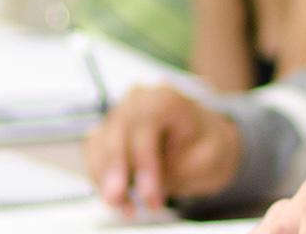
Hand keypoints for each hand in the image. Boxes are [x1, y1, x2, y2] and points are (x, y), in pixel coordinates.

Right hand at [84, 85, 241, 216]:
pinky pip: (94, 154)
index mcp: (165, 98)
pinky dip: (101, 178)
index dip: (145, 164)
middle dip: (117, 172)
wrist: (201, 140)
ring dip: (106, 179)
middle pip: (117, 133)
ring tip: (124, 207)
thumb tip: (149, 179)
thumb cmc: (207, 145)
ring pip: (101, 145)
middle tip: (122, 202)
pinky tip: (117, 199)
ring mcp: (119, 115)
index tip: (150, 196)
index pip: (146, 126)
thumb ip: (182, 165)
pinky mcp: (107, 133)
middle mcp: (137, 101)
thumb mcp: (211, 155)